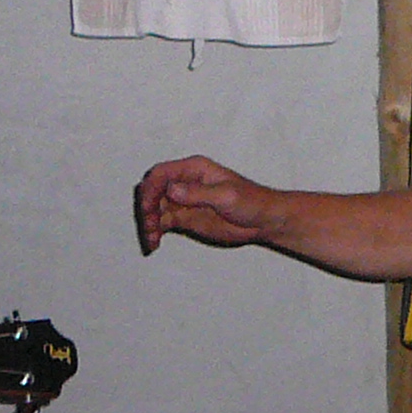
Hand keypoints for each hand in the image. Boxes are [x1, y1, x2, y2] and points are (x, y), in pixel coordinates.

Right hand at [135, 156, 280, 253]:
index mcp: (194, 169)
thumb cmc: (253, 201)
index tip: (149, 206)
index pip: (162, 174)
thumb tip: (172, 190)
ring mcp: (183, 201)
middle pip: (153, 191)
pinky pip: (163, 223)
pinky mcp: (185, 218)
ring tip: (151, 239)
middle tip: (150, 225)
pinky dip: (156, 232)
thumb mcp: (226, 195)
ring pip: (155, 209)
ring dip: (149, 223)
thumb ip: (199, 193)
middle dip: (147, 208)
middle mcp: (185, 183)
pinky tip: (155, 243)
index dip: (151, 189)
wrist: (265, 220)